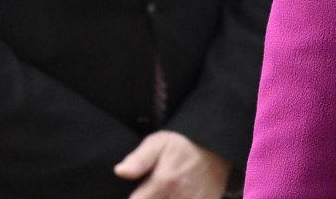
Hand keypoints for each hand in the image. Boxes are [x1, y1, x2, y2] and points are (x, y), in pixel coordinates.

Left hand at [115, 130, 231, 198]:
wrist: (216, 146)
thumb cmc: (182, 144)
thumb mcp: (158, 142)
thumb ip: (139, 159)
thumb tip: (120, 171)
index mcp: (165, 181)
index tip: (135, 194)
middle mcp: (180, 196)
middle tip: (150, 191)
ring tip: (163, 193)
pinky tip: (175, 196)